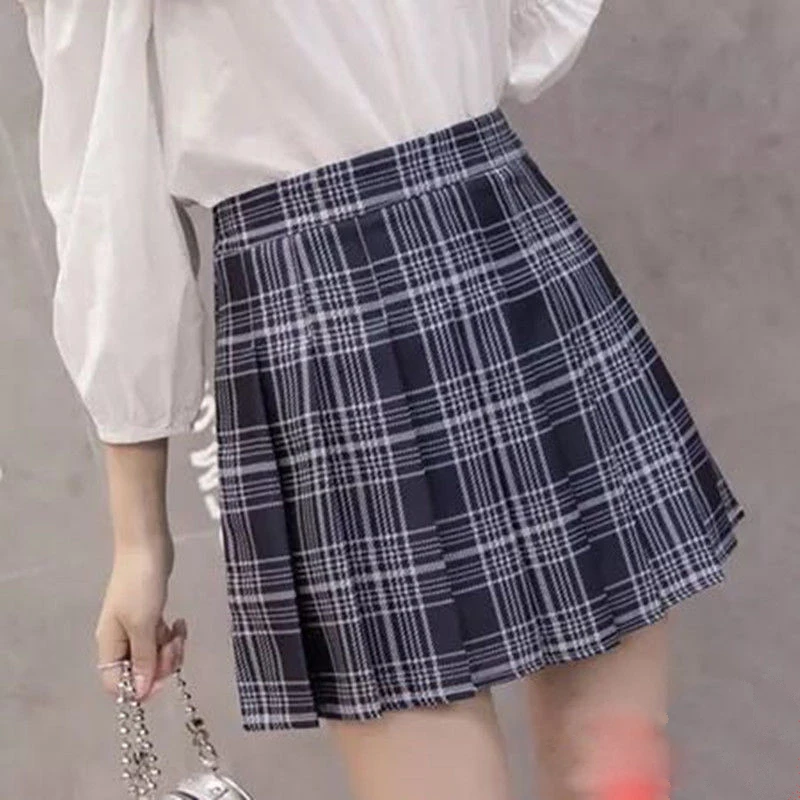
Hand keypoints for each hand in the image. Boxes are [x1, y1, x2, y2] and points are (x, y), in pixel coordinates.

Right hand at [95, 536, 186, 701]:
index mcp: (110, 645)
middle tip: (175, 645)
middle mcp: (120, 641)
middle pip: (139, 672)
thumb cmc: (140, 585)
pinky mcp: (150, 616)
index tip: (162, 677)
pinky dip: (172, 636)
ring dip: (170, 649)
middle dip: (162, 664)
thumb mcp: (143, 624)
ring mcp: (136, 628)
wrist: (147, 547)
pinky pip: (161, 639)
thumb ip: (141, 659)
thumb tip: (138, 694)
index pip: (117, 685)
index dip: (139, 688)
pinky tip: (179, 622)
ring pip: (153, 655)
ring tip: (179, 630)